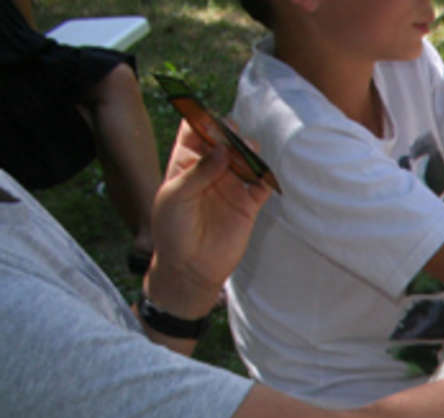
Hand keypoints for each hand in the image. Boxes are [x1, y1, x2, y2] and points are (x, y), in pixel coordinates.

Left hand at [144, 120, 272, 318]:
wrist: (190, 267)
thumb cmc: (172, 230)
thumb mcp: (176, 196)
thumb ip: (199, 171)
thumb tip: (224, 148)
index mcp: (185, 163)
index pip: (194, 131)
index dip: (201, 120)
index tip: (209, 117)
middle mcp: (210, 170)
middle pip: (223, 141)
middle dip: (228, 133)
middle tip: (232, 134)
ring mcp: (230, 186)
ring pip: (245, 159)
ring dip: (248, 152)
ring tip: (247, 152)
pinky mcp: (248, 205)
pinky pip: (261, 185)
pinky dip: (265, 176)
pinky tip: (263, 174)